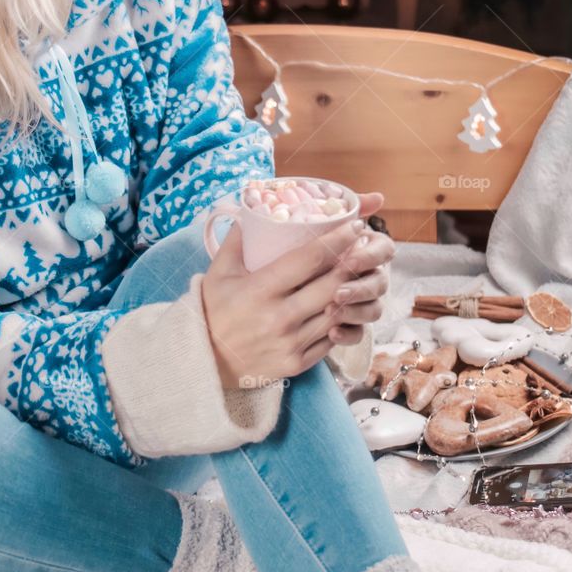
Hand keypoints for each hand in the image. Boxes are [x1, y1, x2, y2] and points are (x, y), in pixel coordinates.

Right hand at [200, 192, 394, 389]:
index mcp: (261, 289)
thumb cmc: (213, 311)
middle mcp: (280, 317)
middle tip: (366, 244)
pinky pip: (332, 338)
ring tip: (363, 271)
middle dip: (355, 260)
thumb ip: (236, 240)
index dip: (337, 239)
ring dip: (354, 289)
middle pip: (332, 284)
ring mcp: (291, 342)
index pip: (310, 259)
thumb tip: (253, 208)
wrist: (205, 362)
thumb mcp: (218, 272)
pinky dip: (344, 319)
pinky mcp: (298, 363)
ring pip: (337, 311)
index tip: (355, 224)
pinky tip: (348, 303)